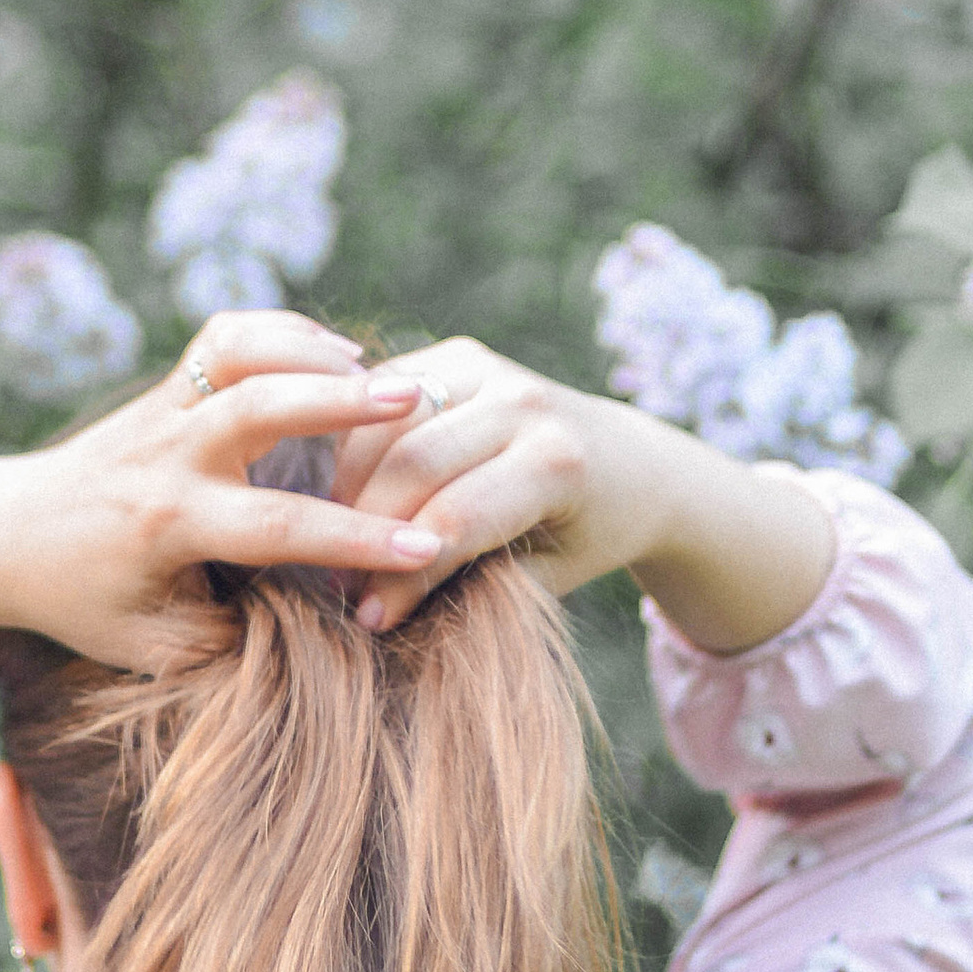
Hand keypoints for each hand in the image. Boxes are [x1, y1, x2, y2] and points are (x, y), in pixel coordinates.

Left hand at [0, 310, 440, 669]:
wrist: (11, 535)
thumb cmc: (86, 600)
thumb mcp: (151, 647)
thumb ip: (229, 639)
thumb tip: (312, 622)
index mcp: (166, 523)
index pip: (275, 528)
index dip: (355, 539)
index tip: (425, 546)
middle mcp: (166, 455)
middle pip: (256, 408)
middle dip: (337, 401)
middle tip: (412, 397)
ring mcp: (164, 409)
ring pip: (237, 352)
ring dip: (311, 350)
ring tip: (382, 372)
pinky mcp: (167, 385)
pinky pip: (225, 335)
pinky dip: (283, 330)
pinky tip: (332, 352)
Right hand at [327, 340, 697, 630]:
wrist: (629, 462)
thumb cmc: (586, 534)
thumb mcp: (546, 576)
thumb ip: (472, 586)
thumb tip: (376, 610)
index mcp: (558, 464)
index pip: (454, 519)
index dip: (401, 575)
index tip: (369, 618)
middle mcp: (525, 403)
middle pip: (412, 464)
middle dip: (366, 528)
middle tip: (344, 584)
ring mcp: (491, 368)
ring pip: (387, 424)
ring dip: (350, 484)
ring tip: (343, 539)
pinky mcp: (461, 353)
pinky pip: (384, 394)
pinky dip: (359, 442)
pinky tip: (352, 490)